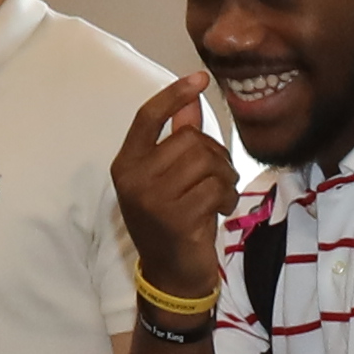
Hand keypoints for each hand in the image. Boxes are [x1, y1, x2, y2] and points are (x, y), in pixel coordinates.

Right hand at [109, 74, 238, 300]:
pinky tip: (219, 210)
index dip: (174, 94)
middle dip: (215, 154)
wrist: (172, 275)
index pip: (148, 117)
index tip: (200, 78)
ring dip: (224, 176)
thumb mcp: (170, 178)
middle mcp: (133, 178)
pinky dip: (227, 196)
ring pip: (206, 161)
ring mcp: (152, 199)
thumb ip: (177, 137)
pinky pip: (215, 187)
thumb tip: (190, 100)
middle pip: (188, 139)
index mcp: (126, 164)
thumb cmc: (172, 222)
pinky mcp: (176, 217)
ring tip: (219, 195)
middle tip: (218, 177)